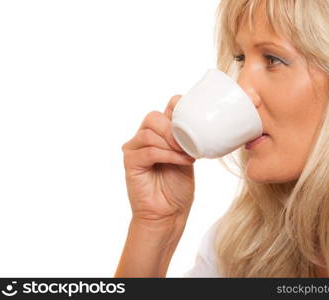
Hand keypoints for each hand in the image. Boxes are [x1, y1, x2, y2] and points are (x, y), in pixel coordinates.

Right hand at [121, 95, 195, 222]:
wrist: (169, 213)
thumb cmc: (177, 187)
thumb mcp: (187, 157)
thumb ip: (185, 139)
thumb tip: (198, 123)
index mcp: (158, 133)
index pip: (164, 108)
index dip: (178, 108)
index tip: (195, 121)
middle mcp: (143, 138)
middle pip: (153, 117)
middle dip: (173, 129)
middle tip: (188, 144)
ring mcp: (134, 150)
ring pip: (150, 133)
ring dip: (172, 144)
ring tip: (187, 156)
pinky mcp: (131, 163)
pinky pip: (149, 151)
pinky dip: (168, 155)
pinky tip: (183, 162)